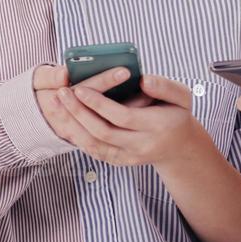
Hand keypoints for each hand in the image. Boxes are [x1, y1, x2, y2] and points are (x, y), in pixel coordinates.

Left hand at [37, 66, 197, 166]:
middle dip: (79, 112)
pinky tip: (67, 119)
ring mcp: (130, 157)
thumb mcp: (182, 96)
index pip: (122, 117)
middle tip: (62, 93)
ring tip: (58, 104)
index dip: (99, 104)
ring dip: (72, 124)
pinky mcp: (120, 161)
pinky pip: (94, 151)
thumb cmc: (177, 115)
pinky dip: (77, 136)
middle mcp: (142, 146)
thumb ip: (165, 86)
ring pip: (94, 145)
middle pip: (103, 132)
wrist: (179, 148)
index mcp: (158, 127)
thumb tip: (143, 80)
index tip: (81, 88)